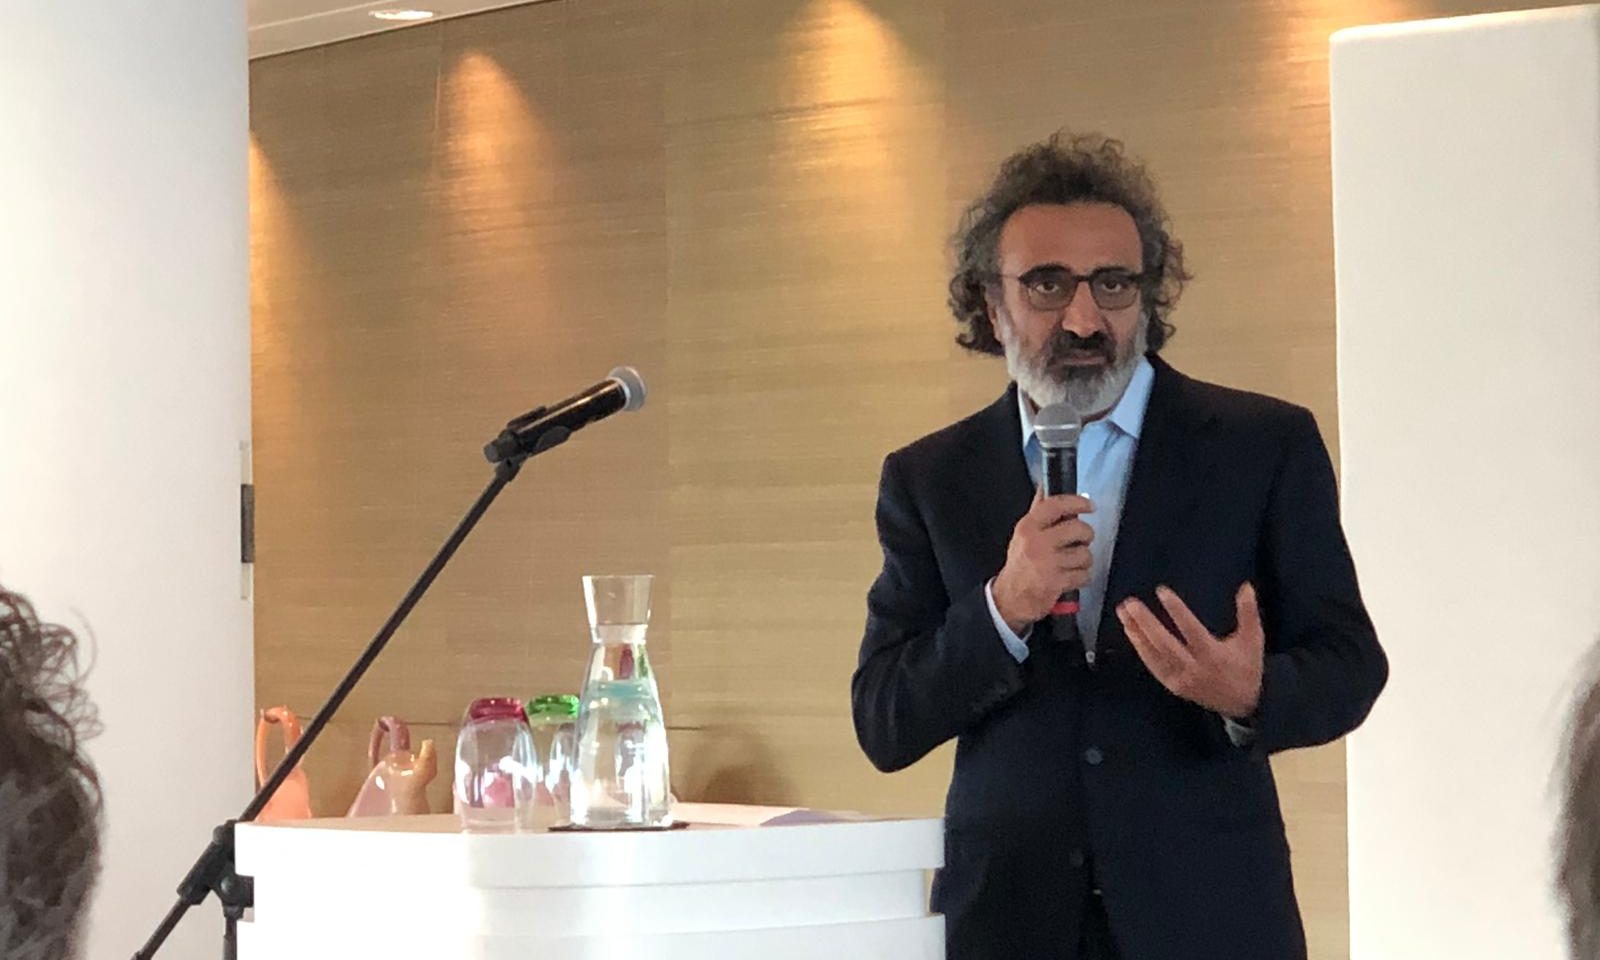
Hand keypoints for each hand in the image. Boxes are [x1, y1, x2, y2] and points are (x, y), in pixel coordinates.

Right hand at [992, 490, 1094, 632]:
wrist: (1010, 598)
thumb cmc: (1020, 564)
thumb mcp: (1023, 534)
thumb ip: (1038, 510)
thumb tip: (1045, 486)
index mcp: (1028, 527)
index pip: (1056, 505)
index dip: (1077, 502)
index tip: (1089, 505)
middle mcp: (1037, 542)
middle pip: (1078, 529)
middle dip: (1086, 536)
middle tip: (1081, 541)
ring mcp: (1048, 562)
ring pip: (1085, 554)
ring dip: (1083, 560)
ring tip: (1072, 563)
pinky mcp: (1057, 582)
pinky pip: (1084, 574)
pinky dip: (1082, 577)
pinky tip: (1071, 577)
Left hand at [1116, 583, 1263, 718]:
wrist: (1243, 705)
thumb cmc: (1247, 667)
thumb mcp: (1253, 639)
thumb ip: (1248, 612)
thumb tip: (1246, 586)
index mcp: (1213, 655)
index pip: (1191, 630)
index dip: (1176, 610)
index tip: (1162, 591)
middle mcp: (1194, 668)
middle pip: (1165, 644)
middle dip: (1146, 623)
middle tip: (1131, 603)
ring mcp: (1181, 679)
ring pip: (1154, 656)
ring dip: (1136, 634)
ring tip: (1123, 613)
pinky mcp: (1173, 685)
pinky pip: (1152, 666)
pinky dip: (1140, 648)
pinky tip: (1130, 632)